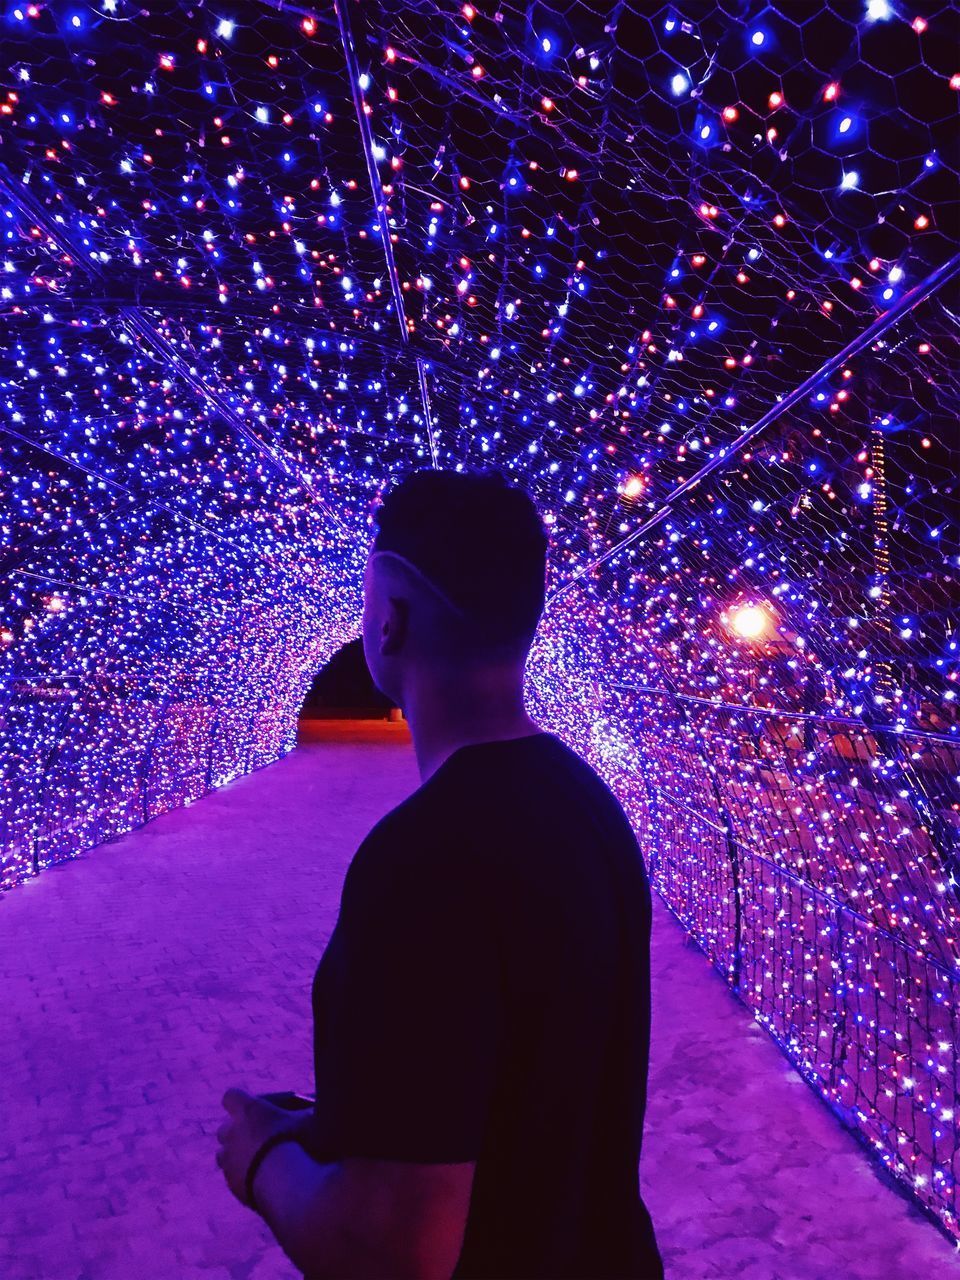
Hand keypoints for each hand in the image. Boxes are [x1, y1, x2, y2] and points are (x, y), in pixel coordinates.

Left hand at [216, 1087, 305, 1208]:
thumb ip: (307, 1109)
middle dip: (238, 1131)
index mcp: (247, 1110)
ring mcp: (229, 1161)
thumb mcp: (310, 1118)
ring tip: (260, 1159)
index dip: (242, 1101)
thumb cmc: (300, 1143)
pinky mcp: (232, 1185)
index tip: (257, 1108)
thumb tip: (316, 1103)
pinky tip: (264, 1180)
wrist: (287, 1186)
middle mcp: (231, 1133)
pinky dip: (242, 1176)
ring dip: (236, 1154)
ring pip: (223, 1154)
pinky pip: (231, 1176)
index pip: (231, 1096)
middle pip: (225, 1127)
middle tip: (261, 1136)